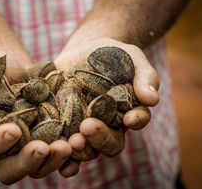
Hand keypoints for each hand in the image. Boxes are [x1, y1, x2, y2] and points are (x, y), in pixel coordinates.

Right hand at [0, 49, 73, 183]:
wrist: (18, 72)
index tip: (13, 130)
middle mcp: (4, 149)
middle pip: (9, 169)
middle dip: (26, 161)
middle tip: (44, 147)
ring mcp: (27, 148)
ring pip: (37, 167)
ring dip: (52, 160)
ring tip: (68, 144)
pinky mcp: (48, 142)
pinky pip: (57, 157)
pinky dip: (69, 158)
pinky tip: (81, 145)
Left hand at [54, 37, 159, 159]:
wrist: (85, 50)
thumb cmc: (114, 54)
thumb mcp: (132, 58)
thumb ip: (144, 77)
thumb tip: (152, 99)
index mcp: (127, 111)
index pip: (136, 121)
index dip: (136, 121)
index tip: (130, 118)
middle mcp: (107, 125)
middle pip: (108, 142)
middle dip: (100, 138)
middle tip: (88, 128)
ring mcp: (83, 127)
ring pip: (85, 148)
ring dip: (79, 149)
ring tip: (71, 141)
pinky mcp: (61, 123)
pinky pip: (61, 141)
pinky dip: (58, 151)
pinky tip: (50, 151)